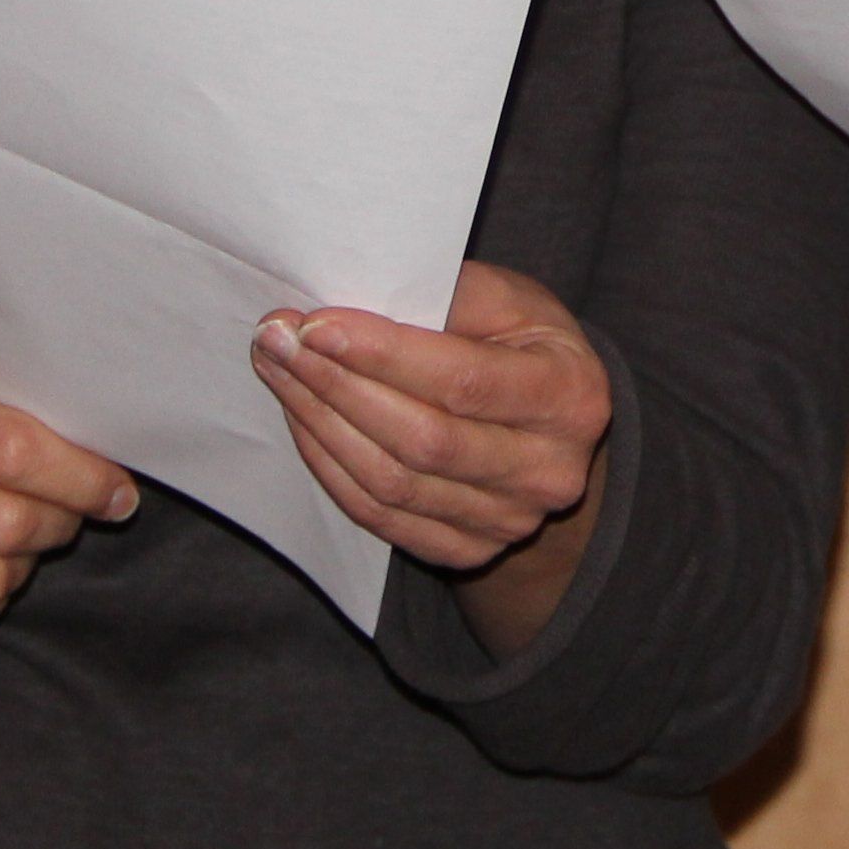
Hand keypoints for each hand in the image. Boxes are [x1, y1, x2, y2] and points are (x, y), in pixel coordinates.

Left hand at [253, 260, 612, 583]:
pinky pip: (380, 516)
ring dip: (320, 424)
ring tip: (279, 372)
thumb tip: (353, 298)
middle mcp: (548, 470)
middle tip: (277, 341)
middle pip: (422, 440)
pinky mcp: (468, 551)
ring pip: (392, 483)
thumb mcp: (512, 302)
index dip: (382, 355)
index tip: (315, 324)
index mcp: (571, 396)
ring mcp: (509, 521)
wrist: (555, 428)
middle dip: (336, 386)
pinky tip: (303, 420)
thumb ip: (448, 297)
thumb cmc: (526, 346)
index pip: (462, 381)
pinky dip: (330, 466)